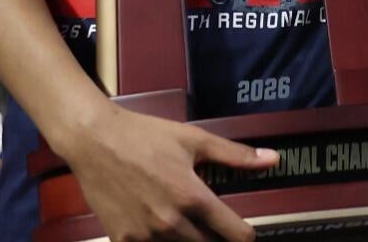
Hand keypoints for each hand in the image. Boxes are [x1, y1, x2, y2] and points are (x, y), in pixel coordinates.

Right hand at [61, 104, 274, 240]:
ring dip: (188, 241)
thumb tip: (274, 159)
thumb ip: (235, 155)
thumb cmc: (144, 136)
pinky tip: (156, 229)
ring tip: (184, 224)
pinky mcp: (124, 241)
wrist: (93, 140)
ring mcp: (146, 236)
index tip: (243, 232)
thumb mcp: (193, 139)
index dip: (245, 235)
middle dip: (215, 239)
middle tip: (210, 226)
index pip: (236, 234)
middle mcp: (171, 223)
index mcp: (193, 197)